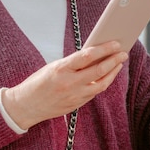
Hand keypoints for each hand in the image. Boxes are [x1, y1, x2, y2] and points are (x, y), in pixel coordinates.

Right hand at [1, 41, 127, 129]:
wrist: (25, 106)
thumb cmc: (38, 82)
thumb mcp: (53, 67)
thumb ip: (73, 62)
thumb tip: (94, 54)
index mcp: (61, 69)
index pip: (88, 55)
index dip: (104, 49)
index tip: (115, 43)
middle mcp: (69, 83)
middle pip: (99, 70)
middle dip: (114, 60)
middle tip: (123, 53)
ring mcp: (74, 96)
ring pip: (101, 84)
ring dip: (113, 73)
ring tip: (119, 64)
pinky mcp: (76, 105)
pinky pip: (94, 93)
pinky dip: (102, 82)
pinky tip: (107, 76)